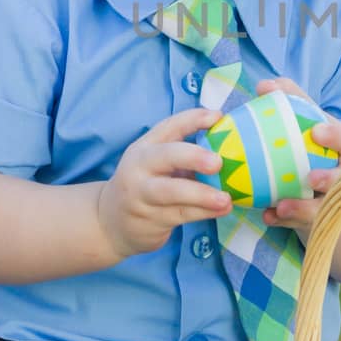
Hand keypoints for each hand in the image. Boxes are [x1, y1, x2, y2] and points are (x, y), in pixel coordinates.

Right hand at [96, 108, 229, 261]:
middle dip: (193, 157)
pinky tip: (222, 209)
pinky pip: (180, 214)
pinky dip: (204, 212)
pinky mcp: (149, 220)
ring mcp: (141, 195)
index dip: (193, 119)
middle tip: (217, 163)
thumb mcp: (156, 164)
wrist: (111, 223)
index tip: (217, 117)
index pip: (169, 127)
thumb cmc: (146, 185)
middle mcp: (139, 167)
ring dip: (202, 195)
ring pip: (173, 192)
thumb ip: (183, 153)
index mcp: (144, 147)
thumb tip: (229, 145)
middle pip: (165, 157)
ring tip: (225, 199)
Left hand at [255, 77, 340, 238]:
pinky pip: (302, 224)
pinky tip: (268, 216)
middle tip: (310, 177)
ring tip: (281, 206)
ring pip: (324, 208)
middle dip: (330, 179)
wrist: (326, 181)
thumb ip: (291, 99)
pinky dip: (285, 221)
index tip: (317, 131)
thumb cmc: (315, 144)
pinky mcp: (322, 220)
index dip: (338, 136)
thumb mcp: (309, 120)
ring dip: (303, 209)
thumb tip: (265, 85)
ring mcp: (337, 200)